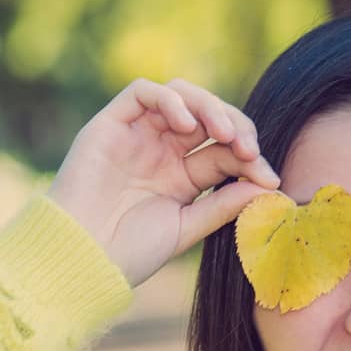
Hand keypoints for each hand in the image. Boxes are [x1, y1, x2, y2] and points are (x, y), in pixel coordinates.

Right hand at [47, 77, 279, 287]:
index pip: (225, 151)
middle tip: (249, 150)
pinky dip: (170, 100)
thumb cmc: (129, 252)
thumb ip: (224, 205)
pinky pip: (143, 93)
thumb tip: (269, 185)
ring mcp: (137, 135)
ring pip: (181, 96)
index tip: (269, 179)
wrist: (81, 258)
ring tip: (224, 134)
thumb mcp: (186, 228)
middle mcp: (162, 151)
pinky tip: (186, 125)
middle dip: (237, 127)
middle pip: (209, 117)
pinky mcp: (110, 124)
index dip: (251, 158)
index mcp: (182, 177)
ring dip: (210, 107)